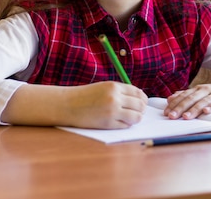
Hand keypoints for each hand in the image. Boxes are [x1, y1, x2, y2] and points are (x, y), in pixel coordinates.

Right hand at [3, 80, 147, 128]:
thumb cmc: (85, 96)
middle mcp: (115, 98)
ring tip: (129, 118)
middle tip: (137, 112)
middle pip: (140, 105)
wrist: (68, 105)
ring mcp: (112, 111)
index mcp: (114, 86)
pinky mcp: (108, 123)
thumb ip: (120, 91)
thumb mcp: (103, 87)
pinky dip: (125, 125)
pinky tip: (119, 122)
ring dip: (135, 118)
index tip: (141, 103)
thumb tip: (139, 99)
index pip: (138, 93)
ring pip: (136, 117)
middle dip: (141, 110)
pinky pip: (126, 125)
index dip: (142, 99)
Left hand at [164, 72, 210, 119]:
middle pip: (190, 99)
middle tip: (171, 116)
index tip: (165, 113)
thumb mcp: (201, 93)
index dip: (174, 104)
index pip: (183, 96)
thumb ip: (186, 95)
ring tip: (186, 116)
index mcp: (197, 89)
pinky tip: (206, 111)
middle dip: (180, 108)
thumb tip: (170, 98)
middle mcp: (205, 90)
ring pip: (203, 102)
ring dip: (194, 109)